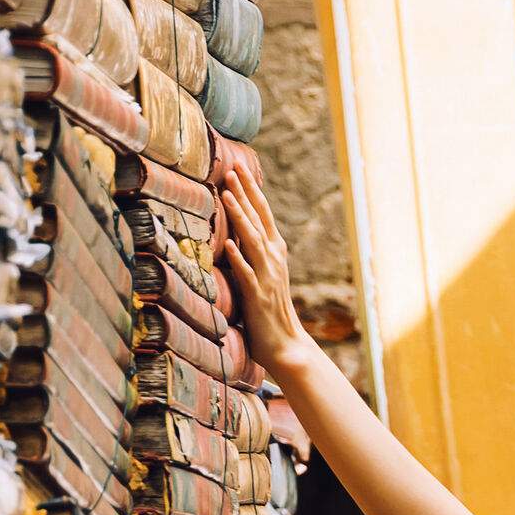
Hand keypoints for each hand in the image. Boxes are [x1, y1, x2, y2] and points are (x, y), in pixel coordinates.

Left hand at [215, 163, 308, 380]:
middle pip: (258, 219)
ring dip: (240, 217)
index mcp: (274, 253)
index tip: (239, 168)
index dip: (251, 191)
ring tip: (227, 195)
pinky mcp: (258, 296)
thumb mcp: (262, 276)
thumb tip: (235, 235)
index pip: (262, 214)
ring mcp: (267, 276)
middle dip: (245, 193)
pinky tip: (229, 244)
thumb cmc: (269, 313)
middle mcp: (273, 259)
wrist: (286, 346)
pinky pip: (247, 274)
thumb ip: (252, 255)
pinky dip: (239, 258)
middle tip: (232, 169)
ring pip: (252, 240)